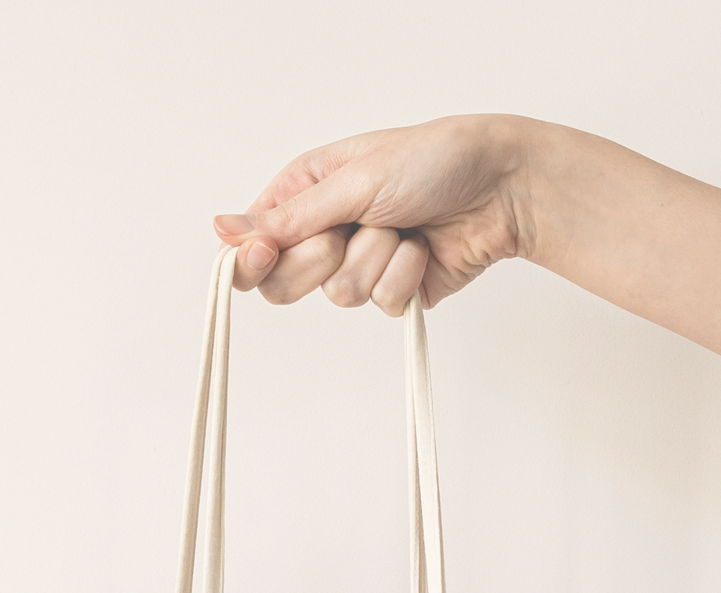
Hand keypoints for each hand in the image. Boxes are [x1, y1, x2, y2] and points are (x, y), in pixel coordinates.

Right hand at [212, 115, 549, 314]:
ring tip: (402, 228)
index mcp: (306, 191)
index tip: (263, 255)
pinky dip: (404, 275)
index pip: (253, 243)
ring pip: (338, 296)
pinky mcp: (393, 290)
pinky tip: (424, 248)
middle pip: (284, 281)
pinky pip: (380, 303)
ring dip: (374, 259)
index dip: (251, 259)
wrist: (499, 188)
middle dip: (322, 259)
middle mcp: (328, 229)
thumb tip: (221, 229)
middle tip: (351, 228)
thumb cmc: (432, 161)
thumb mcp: (351, 182)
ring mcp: (360, 263)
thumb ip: (288, 216)